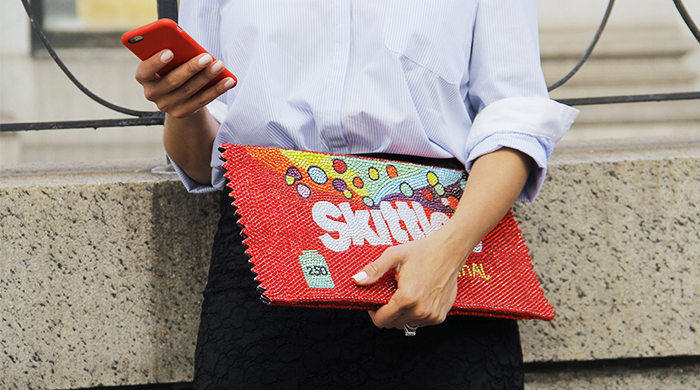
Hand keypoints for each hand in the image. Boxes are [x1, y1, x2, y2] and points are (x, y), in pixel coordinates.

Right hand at [135, 49, 234, 117]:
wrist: (176, 96)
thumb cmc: (172, 69)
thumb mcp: (168, 62)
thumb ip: (174, 55)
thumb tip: (192, 48)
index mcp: (144, 77)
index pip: (145, 71)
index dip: (156, 62)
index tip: (170, 51)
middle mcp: (153, 94)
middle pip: (173, 81)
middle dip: (191, 68)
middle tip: (206, 57)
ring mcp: (168, 106)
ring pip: (190, 90)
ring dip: (207, 77)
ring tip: (219, 65)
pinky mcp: (183, 113)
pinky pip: (202, 100)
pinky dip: (217, 89)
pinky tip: (228, 80)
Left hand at [351, 148, 532, 330]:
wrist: (450, 250)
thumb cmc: (424, 251)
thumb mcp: (395, 255)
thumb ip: (374, 269)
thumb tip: (357, 280)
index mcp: (407, 298)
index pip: (382, 320)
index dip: (373, 313)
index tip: (373, 303)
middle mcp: (421, 311)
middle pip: (393, 325)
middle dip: (386, 313)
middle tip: (388, 296)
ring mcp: (432, 315)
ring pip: (406, 324)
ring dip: (400, 315)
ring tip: (403, 295)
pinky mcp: (440, 316)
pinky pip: (420, 322)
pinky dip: (414, 314)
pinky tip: (416, 298)